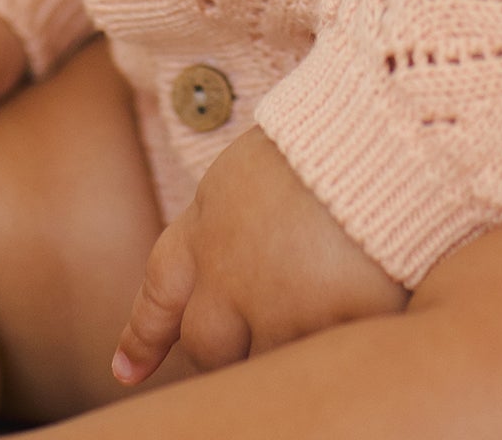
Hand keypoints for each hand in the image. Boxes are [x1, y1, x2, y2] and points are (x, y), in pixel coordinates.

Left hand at [112, 125, 406, 383]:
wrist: (376, 130)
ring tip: (318, 311)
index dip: (143, 336)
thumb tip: (225, 243)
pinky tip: (357, 314)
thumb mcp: (250, 166)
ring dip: (282, 347)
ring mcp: (276, 307)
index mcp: (206, 224)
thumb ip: (228, 215)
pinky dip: (338, 341)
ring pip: (261, 363)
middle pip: (205, 344)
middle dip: (223, 350)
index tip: (125, 372)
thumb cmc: (324, 135)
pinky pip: (324, 358)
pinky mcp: (329, 325)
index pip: (161, 291)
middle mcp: (227, 274)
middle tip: (255, 339)